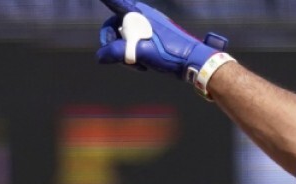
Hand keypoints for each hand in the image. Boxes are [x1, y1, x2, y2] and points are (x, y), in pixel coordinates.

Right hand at [95, 0, 227, 79]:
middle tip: (118, 59)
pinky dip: (135, 53)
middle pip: (114, 25)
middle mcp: (141, 15)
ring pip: (125, 37)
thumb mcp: (140, 52)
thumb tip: (100, 56)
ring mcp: (148, 26)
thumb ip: (116, 52)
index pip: (115, 2)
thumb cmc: (169, 52)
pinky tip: (144, 65)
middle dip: (113, 43)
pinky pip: (135, 42)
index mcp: (137, 13)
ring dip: (125, 52)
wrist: (195, 61)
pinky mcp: (153, 36)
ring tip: (137, 65)